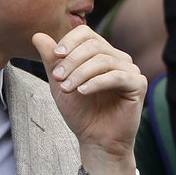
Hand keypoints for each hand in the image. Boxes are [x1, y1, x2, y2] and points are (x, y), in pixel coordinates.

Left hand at [32, 26, 145, 174]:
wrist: (96, 140)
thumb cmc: (81, 112)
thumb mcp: (60, 83)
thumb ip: (51, 60)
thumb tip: (38, 35)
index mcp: (101, 53)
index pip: (86, 33)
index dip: (70, 41)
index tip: (55, 56)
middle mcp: (117, 58)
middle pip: (94, 45)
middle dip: (72, 61)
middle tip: (58, 78)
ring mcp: (130, 70)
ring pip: (104, 60)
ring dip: (81, 73)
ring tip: (67, 88)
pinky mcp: (138, 84)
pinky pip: (117, 76)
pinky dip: (96, 82)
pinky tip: (83, 92)